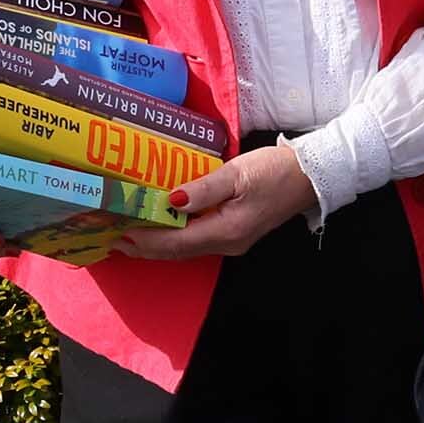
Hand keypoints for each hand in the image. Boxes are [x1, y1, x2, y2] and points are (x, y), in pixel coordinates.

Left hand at [112, 141, 319, 263]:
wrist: (311, 176)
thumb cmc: (275, 171)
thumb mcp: (236, 174)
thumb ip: (201, 189)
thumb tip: (169, 200)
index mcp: (226, 231)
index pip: (176, 242)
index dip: (145, 240)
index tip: (119, 234)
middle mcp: (227, 243)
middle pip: (177, 251)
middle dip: (144, 248)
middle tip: (111, 240)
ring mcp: (232, 241)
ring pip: (185, 249)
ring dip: (156, 245)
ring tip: (127, 238)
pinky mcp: (234, 233)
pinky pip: (196, 242)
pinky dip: (173, 239)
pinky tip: (160, 230)